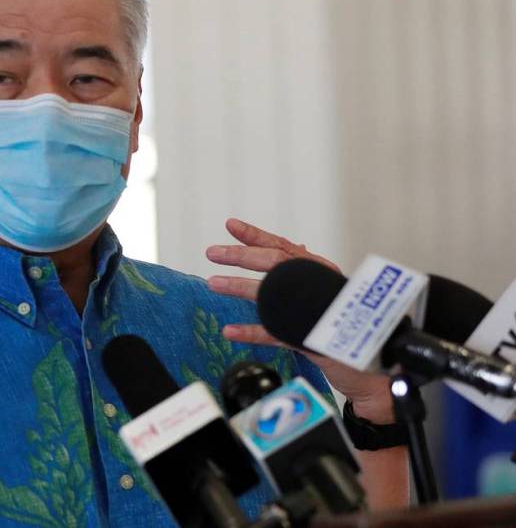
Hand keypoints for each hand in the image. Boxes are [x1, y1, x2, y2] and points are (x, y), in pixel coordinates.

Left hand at [205, 218, 394, 423]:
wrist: (380, 368)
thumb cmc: (350, 329)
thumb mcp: (326, 296)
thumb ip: (309, 274)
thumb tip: (296, 247)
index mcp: (321, 273)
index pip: (284, 248)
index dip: (256, 236)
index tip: (231, 225)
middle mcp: (320, 286)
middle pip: (276, 264)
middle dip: (241, 255)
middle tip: (213, 253)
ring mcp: (317, 313)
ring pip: (272, 294)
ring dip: (239, 287)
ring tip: (214, 283)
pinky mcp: (314, 341)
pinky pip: (276, 334)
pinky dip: (251, 332)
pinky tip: (230, 331)